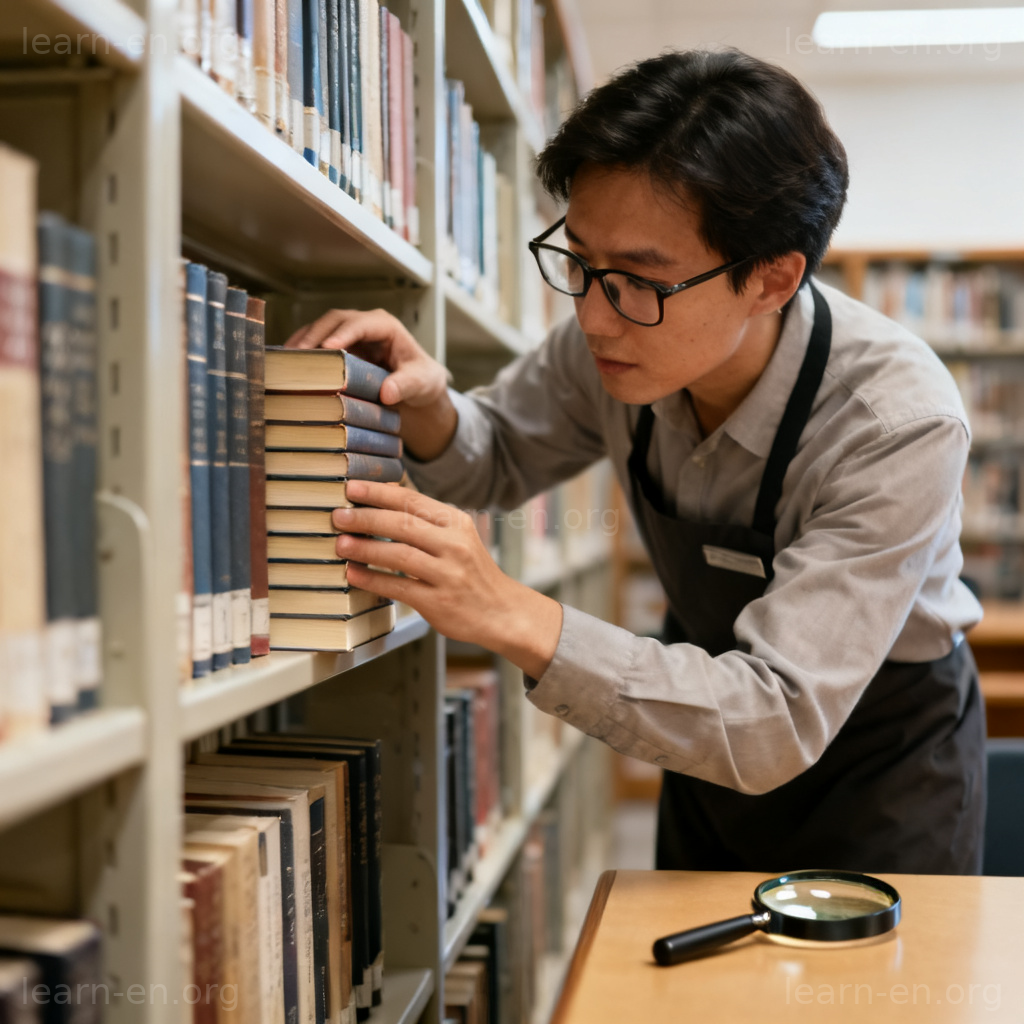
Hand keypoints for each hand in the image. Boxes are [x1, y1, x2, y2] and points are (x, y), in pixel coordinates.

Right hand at [284, 308, 456, 458]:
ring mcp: (348, 335)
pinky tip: (287, 366)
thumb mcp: (422, 382)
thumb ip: (407, 385)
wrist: (418, 388)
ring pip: (319, 329)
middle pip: (333, 321)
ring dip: (302, 342)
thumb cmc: (423, 379)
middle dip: (314, 335)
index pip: (361, 323)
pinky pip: (316, 345)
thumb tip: (387, 393)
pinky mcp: (338, 349)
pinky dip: (301, 353)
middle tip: (297, 355)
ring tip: (285, 361)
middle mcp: (364, 325)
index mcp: (385, 326)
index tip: (327, 347)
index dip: (343, 333)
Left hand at [333, 481, 562, 679]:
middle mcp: (454, 545)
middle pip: (402, 524)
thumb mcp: (459, 538)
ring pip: (399, 555)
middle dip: (365, 518)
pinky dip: (372, 579)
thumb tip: (381, 502)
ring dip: (365, 548)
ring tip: (340, 543)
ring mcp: (447, 574)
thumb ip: (427, 523)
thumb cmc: (473, 573)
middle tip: (338, 515)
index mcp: (457, 523)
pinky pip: (398, 587)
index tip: (352, 488)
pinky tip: (353, 573)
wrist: (502, 612)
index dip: (379, 493)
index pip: (412, 500)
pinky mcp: (438, 602)